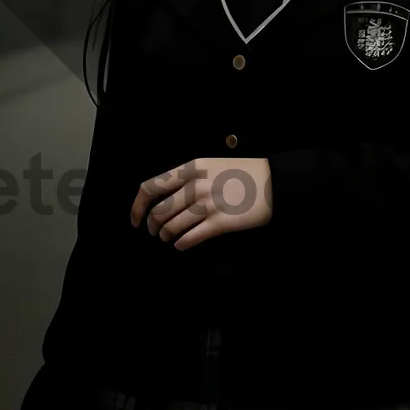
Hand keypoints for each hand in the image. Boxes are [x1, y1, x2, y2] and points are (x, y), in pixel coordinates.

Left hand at [130, 157, 271, 249]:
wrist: (274, 181)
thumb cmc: (244, 172)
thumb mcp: (211, 165)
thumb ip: (189, 178)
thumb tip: (167, 198)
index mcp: (191, 168)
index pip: (150, 187)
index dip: (137, 206)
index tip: (135, 218)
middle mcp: (195, 185)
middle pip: (159, 212)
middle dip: (152, 226)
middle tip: (155, 231)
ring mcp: (207, 205)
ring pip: (172, 227)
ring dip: (166, 236)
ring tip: (169, 237)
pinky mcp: (220, 223)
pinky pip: (190, 238)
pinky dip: (181, 244)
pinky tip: (182, 245)